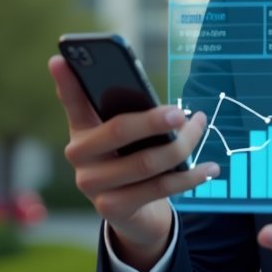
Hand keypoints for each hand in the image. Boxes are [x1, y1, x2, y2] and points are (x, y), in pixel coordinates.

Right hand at [48, 55, 216, 271]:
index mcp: (82, 130)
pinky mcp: (111, 209)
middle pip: (119, 131)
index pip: (73, 102)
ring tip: (201, 129)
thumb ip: (130, 112)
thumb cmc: (133, 161)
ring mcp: (92, 185)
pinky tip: (210, 167)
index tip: (61, 58)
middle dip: (155, 120)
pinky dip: (190, 176)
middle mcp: (79, 157)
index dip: (66, 82)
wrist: (135, 214)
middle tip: (181, 112)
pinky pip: (160, 188)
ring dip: (183, 145)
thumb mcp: (128, 136)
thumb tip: (161, 103)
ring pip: (148, 162)